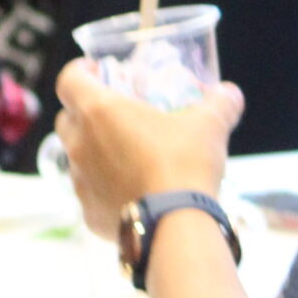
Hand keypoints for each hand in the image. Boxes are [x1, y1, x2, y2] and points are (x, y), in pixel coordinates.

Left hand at [52, 59, 241, 241]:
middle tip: (113, 114)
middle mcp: (79, 144)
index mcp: (97, 111)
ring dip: (94, 152)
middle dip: (83, 112)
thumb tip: (231, 93)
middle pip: (66, 119)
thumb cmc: (185, 165)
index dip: (79, 71)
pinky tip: (130, 192)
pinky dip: (104, 189)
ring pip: (76, 158)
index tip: (95, 70)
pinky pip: (90, 194)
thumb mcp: (209, 126)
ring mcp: (80, 182)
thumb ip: (219, 104)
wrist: (175, 227)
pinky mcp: (88, 213)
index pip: (68, 79)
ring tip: (125, 155)